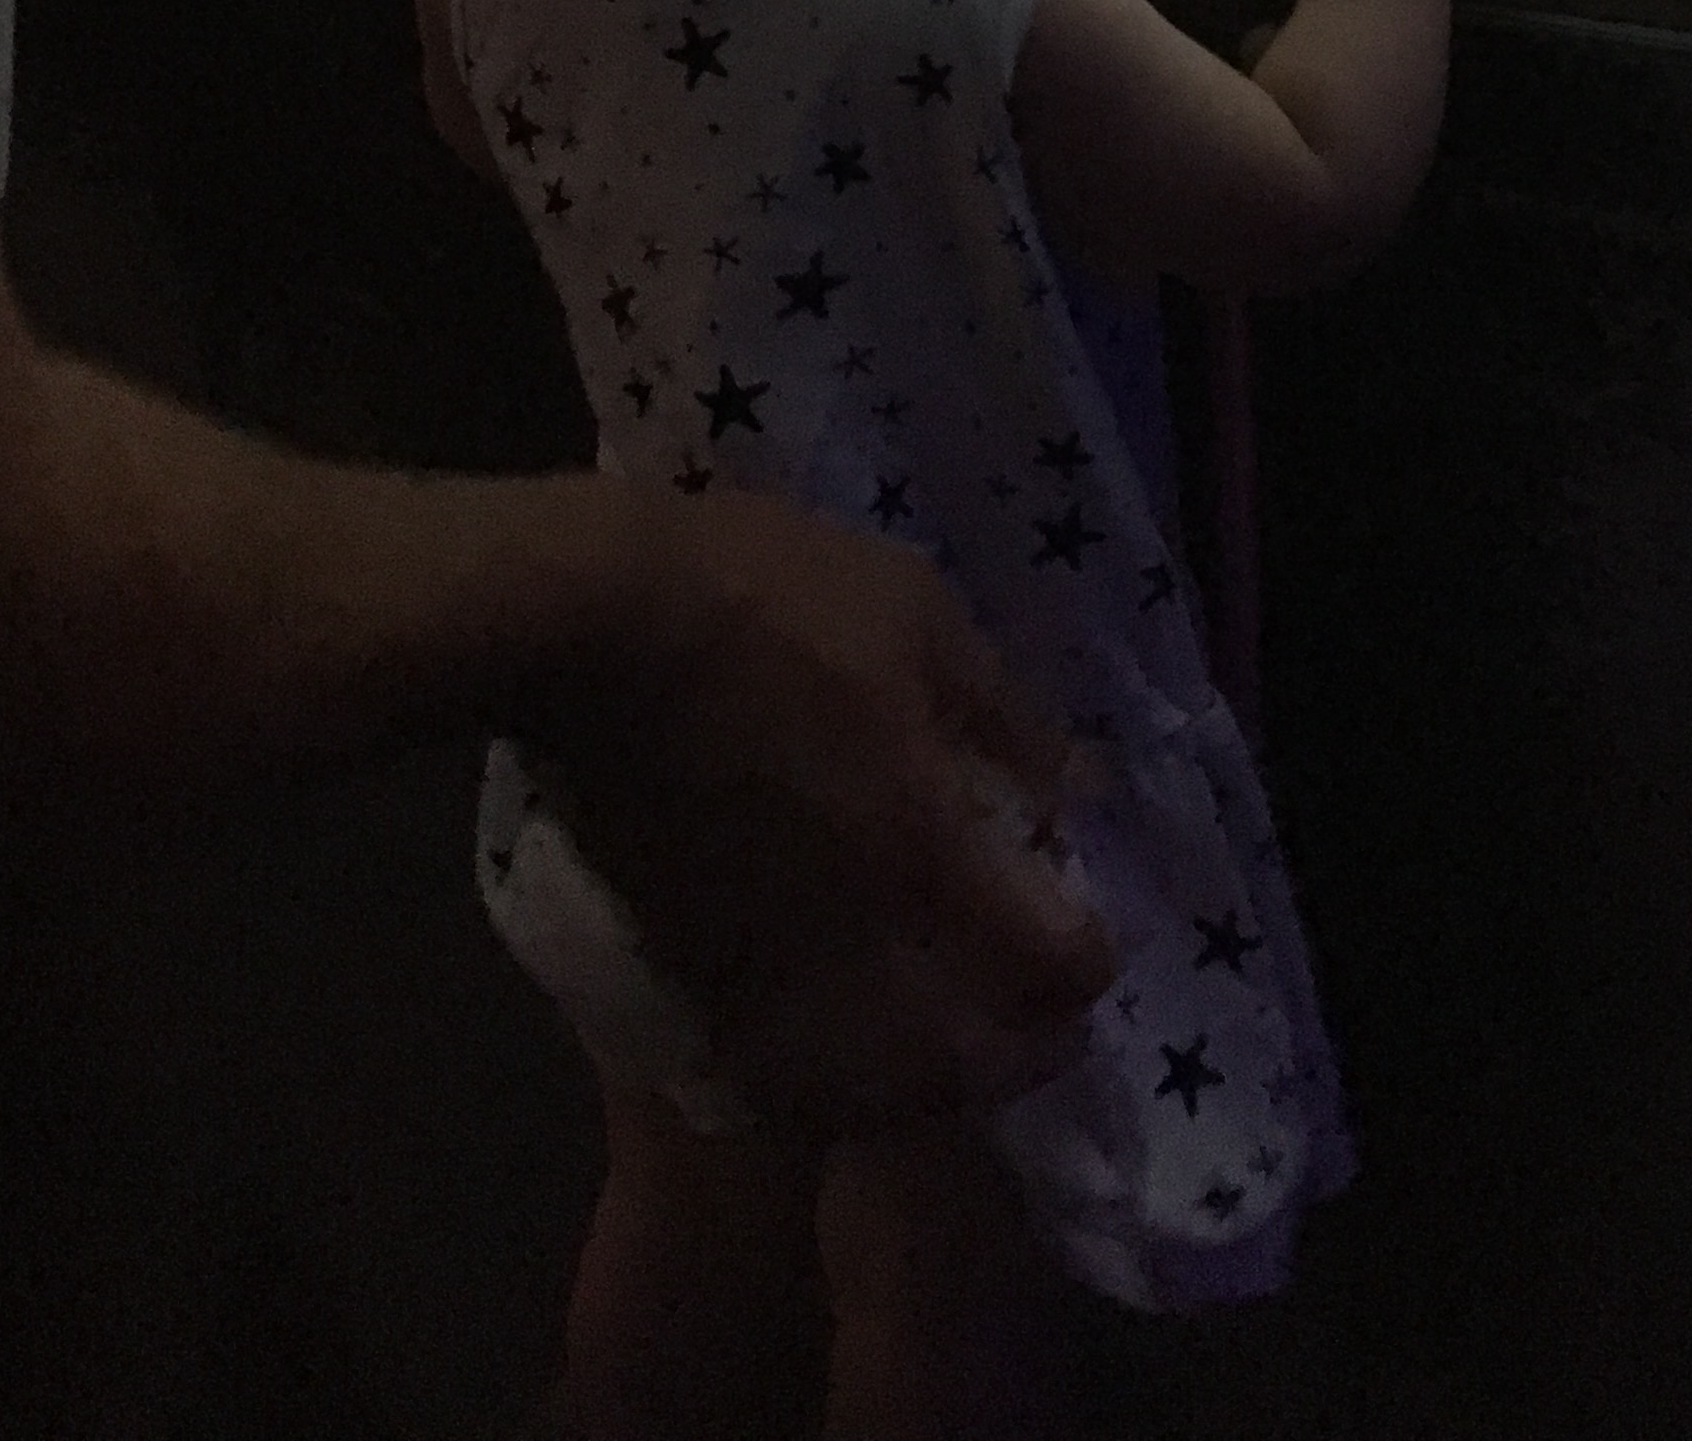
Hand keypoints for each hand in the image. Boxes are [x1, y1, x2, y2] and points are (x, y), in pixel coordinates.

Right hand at [534, 482, 1116, 1128]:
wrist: (597, 623)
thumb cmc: (773, 598)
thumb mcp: (919, 613)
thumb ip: (1002, 715)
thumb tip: (1070, 787)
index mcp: (922, 850)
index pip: (1039, 962)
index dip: (1084, 966)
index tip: (1094, 946)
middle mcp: (849, 943)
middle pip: (951, 1071)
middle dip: (1011, 1062)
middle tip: (1037, 1033)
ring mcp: (757, 968)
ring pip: (852, 1092)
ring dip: (913, 1093)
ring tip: (940, 1054)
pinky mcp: (683, 965)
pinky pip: (767, 1067)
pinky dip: (816, 1080)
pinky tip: (834, 1039)